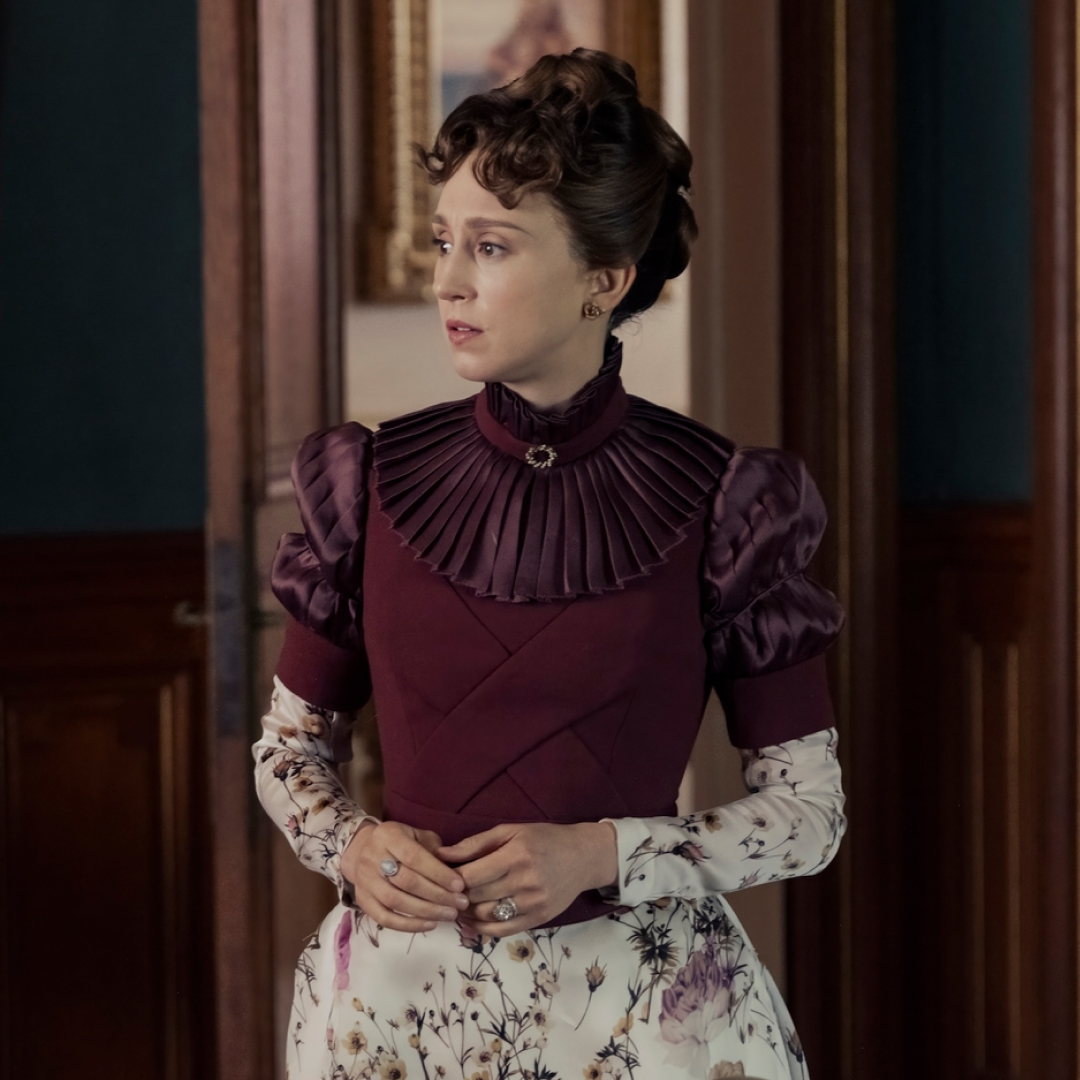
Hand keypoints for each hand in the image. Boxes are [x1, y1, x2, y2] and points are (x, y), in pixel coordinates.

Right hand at [341, 820, 469, 932]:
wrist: (363, 849)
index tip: (460, 885)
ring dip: (426, 911)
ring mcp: (364, 880)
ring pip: (395, 901)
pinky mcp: (362, 900)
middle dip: (437, 894)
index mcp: (388, 835)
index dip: (438, 873)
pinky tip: (430, 925)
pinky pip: (384, 918)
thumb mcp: (418, 835)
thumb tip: (452, 873)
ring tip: (450, 914)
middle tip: (460, 903)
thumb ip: (434, 850)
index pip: (414, 856)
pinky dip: (408, 925)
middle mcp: (372, 856)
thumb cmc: (401, 842)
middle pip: (406, 881)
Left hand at [435, 821, 617, 934]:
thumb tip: (441, 854)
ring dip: (465, 916)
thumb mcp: (511, 831)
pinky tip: (473, 921)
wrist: (583, 858)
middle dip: (456, 898)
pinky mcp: (539, 920)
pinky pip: (502, 931)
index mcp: (516, 855)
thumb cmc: (544, 839)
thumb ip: (475, 844)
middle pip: (476, 898)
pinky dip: (482, 929)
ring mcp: (533, 904)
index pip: (471, 876)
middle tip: (445, 895)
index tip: (441, 878)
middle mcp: (525, 881)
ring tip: (457, 907)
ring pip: (486, 918)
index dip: (450, 881)